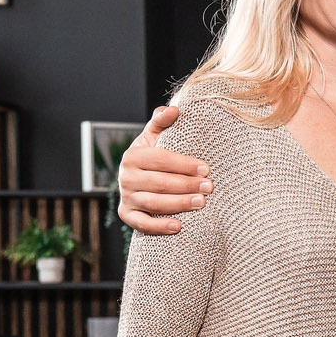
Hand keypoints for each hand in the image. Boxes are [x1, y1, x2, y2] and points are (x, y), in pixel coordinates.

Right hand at [116, 105, 212, 235]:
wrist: (138, 179)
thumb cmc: (152, 157)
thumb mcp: (154, 137)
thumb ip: (162, 122)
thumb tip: (174, 109)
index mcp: (133, 155)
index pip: (160, 160)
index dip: (184, 164)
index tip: (206, 168)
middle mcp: (125, 177)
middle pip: (159, 182)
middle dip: (187, 185)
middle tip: (209, 187)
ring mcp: (126, 197)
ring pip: (154, 203)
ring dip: (179, 204)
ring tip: (201, 202)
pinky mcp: (127, 215)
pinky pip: (142, 224)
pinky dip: (159, 227)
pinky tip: (179, 226)